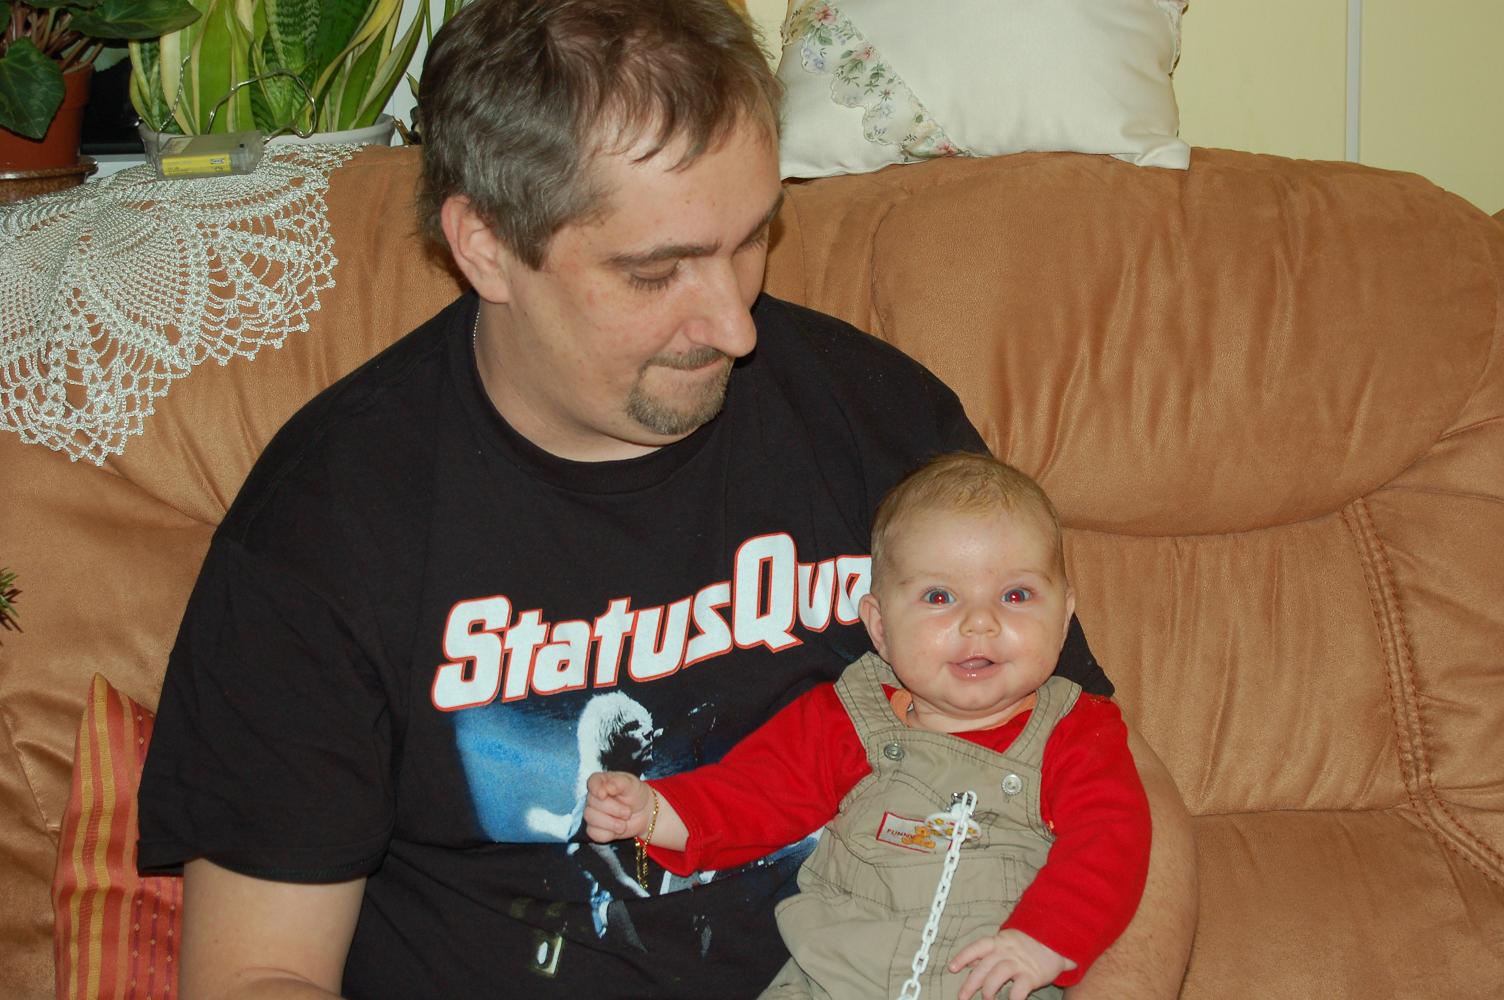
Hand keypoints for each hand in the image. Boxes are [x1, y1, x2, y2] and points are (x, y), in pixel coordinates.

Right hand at [583, 770, 653, 842]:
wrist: (643, 813)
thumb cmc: (636, 795)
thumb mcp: (632, 785)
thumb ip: (619, 783)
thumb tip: (607, 788)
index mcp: (602, 781)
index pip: (592, 782)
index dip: (595, 789)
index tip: (603, 795)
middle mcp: (594, 796)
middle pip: (592, 803)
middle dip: (613, 809)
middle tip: (628, 812)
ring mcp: (593, 812)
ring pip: (590, 818)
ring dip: (610, 823)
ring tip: (624, 824)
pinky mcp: (594, 828)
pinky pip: (593, 833)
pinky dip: (607, 834)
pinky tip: (617, 830)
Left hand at [949, 929, 1076, 999]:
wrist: (1056, 942)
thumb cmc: (1027, 944)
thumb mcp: (1006, 942)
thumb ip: (988, 951)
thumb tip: (969, 961)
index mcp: (998, 942)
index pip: (977, 947)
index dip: (963, 956)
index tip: (952, 968)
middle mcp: (1006, 952)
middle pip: (983, 967)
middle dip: (970, 984)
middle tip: (961, 997)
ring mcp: (1018, 964)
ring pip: (996, 978)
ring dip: (988, 992)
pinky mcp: (1031, 976)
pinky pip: (1018, 991)